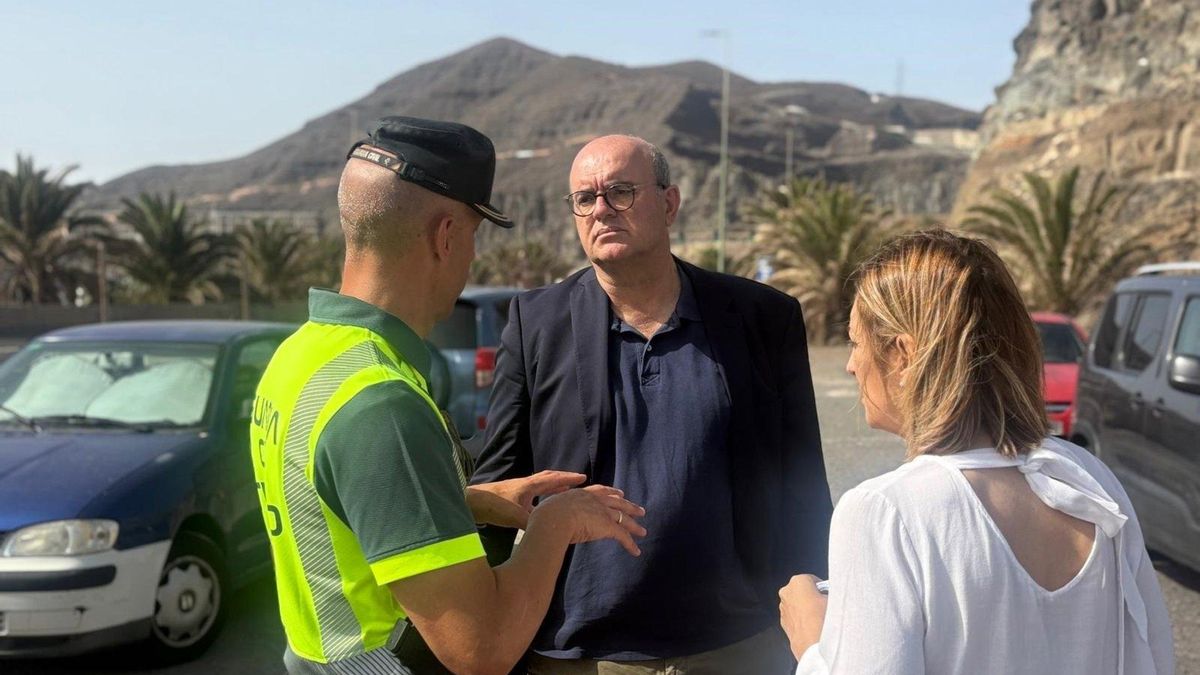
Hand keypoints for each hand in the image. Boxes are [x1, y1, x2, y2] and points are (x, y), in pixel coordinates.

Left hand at [466, 470, 587, 528]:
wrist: (473, 502)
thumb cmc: (495, 506)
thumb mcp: (517, 516)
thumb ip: (534, 523)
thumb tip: (550, 532)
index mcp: (530, 485)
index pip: (553, 479)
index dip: (569, 478)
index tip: (583, 477)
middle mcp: (526, 484)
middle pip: (548, 478)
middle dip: (564, 480)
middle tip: (578, 481)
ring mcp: (518, 490)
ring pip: (540, 485)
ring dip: (553, 487)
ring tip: (565, 490)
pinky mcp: (511, 497)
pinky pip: (533, 493)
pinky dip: (542, 495)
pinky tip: (541, 504)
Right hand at [530, 485, 646, 555]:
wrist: (554, 520)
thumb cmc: (546, 516)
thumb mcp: (550, 507)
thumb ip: (555, 511)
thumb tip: (548, 517)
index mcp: (580, 494)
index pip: (600, 491)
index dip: (611, 493)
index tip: (620, 494)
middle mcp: (594, 500)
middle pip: (617, 502)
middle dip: (629, 506)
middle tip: (640, 510)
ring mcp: (602, 512)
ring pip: (623, 518)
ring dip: (634, 525)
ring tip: (643, 531)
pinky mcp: (607, 526)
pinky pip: (623, 536)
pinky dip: (630, 544)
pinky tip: (636, 551)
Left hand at [779, 574, 827, 659]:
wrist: (815, 646)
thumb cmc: (824, 621)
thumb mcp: (835, 600)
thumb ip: (832, 592)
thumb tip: (834, 593)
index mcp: (798, 582)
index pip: (813, 580)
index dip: (823, 588)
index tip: (829, 594)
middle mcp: (786, 593)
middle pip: (803, 591)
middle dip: (813, 597)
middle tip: (826, 606)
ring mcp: (783, 609)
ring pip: (797, 604)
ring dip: (807, 609)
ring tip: (821, 618)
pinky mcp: (784, 624)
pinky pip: (795, 617)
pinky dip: (802, 620)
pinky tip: (813, 627)